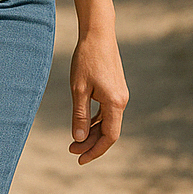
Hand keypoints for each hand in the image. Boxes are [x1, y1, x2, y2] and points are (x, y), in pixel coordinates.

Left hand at [68, 29, 127, 164]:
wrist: (98, 35)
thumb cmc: (86, 59)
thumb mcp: (78, 89)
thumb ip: (79, 115)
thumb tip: (78, 139)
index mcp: (115, 103)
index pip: (109, 137)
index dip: (95, 151)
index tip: (79, 159)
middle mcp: (121, 101)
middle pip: (109, 131)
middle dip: (90, 144)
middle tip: (71, 150)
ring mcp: (120, 95)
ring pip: (107, 122)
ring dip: (92, 133)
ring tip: (74, 140)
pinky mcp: (115, 90)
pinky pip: (107, 112)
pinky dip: (95, 121)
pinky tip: (82, 125)